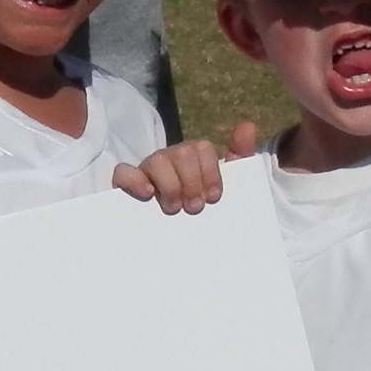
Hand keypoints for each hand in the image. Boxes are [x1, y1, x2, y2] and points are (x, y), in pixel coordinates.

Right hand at [115, 127, 253, 213]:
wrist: (181, 245)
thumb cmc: (202, 209)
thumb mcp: (227, 186)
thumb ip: (239, 157)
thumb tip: (248, 125)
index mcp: (193, 158)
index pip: (202, 148)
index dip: (210, 171)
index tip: (213, 197)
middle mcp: (170, 159)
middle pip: (181, 152)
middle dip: (192, 181)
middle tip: (195, 207)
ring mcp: (146, 171)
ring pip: (156, 160)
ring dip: (170, 185)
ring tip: (174, 208)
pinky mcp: (125, 185)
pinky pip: (122, 172)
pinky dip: (135, 180)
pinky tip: (148, 194)